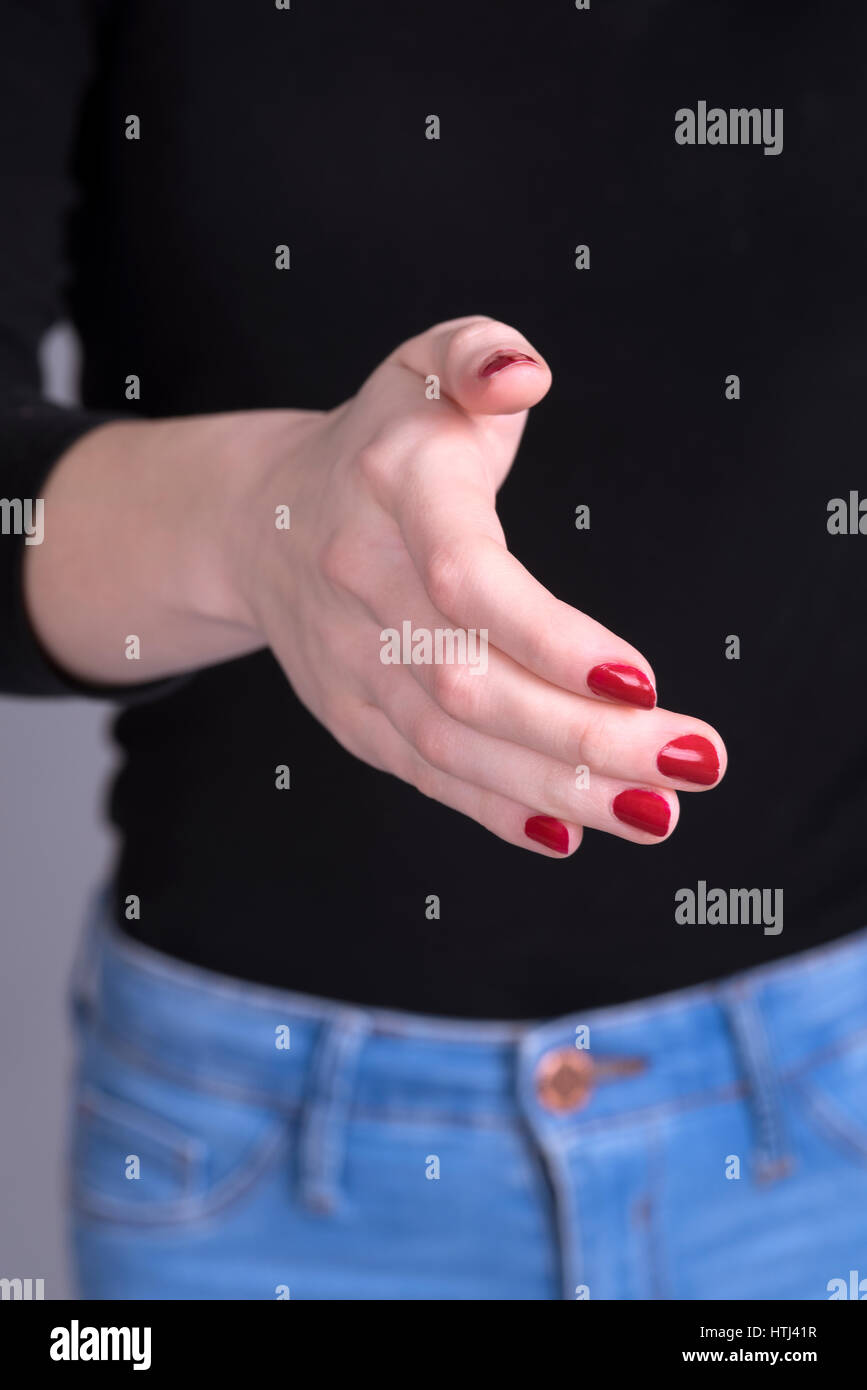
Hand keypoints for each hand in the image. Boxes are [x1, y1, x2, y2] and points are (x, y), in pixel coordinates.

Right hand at [233, 316, 726, 855]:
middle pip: (470, 685)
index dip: (549, 638)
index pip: (467, 579)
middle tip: (694, 762)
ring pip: (454, 747)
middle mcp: (363, 586)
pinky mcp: (351, 715)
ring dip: (560, 788)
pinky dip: (498, 810)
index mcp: (393, 492)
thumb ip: (478, 351)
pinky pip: (425, 775)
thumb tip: (523, 373)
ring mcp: (350, 663)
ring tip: (657, 812)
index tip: (640, 679)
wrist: (261, 523)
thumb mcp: (423, 367)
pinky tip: (573, 830)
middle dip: (587, 736)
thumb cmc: (381, 445)